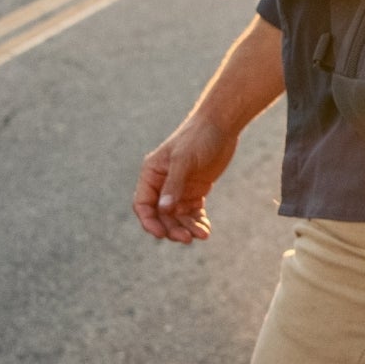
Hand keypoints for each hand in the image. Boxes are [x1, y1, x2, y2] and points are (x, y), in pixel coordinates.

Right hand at [134, 116, 240, 242]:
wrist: (221, 125)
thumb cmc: (198, 137)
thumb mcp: (184, 160)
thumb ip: (174, 185)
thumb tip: (163, 210)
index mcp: (151, 174)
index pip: (143, 204)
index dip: (149, 221)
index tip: (161, 234)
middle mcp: (162, 184)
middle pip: (161, 215)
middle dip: (172, 228)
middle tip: (186, 238)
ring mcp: (179, 189)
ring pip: (178, 217)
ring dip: (187, 228)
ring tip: (202, 235)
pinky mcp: (195, 191)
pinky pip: (192, 213)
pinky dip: (197, 223)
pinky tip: (205, 231)